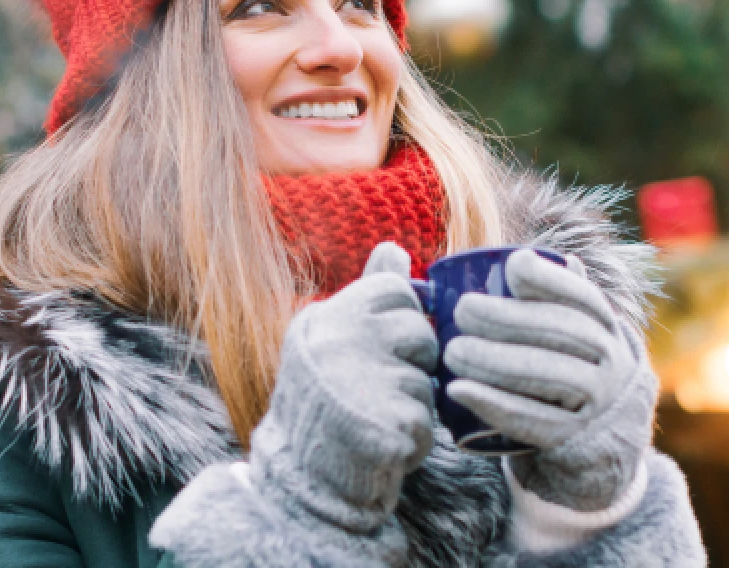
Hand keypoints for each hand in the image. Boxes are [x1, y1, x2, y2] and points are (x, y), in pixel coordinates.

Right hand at [250, 242, 438, 532]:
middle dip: (412, 363)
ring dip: (413, 403)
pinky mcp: (388, 425)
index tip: (380, 346)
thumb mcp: (335, 339)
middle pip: (420, 332)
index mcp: (326, 317)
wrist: (300, 481)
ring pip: (427, 379)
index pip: (396, 289)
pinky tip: (382, 445)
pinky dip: (414, 439)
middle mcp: (340, 342)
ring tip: (375, 417)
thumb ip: (368, 293)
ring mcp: (362, 383)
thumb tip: (394, 247)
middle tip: (376, 388)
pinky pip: (428, 421)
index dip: (401, 320)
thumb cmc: (325, 402)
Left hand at [444, 249, 657, 511]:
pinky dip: (493, 404)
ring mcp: (596, 401)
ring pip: (547, 375)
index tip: (513, 267)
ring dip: (495, 360)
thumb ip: (554, 298)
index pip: (582, 296)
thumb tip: (520, 257)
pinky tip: (458, 389)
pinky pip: (533, 421)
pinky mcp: (573, 438)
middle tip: (462, 309)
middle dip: (508, 317)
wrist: (603, 438)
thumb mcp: (576, 332)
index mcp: (604, 325)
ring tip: (452, 350)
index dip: (551, 278)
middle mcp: (608, 359)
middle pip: (561, 332)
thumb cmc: (571, 367)